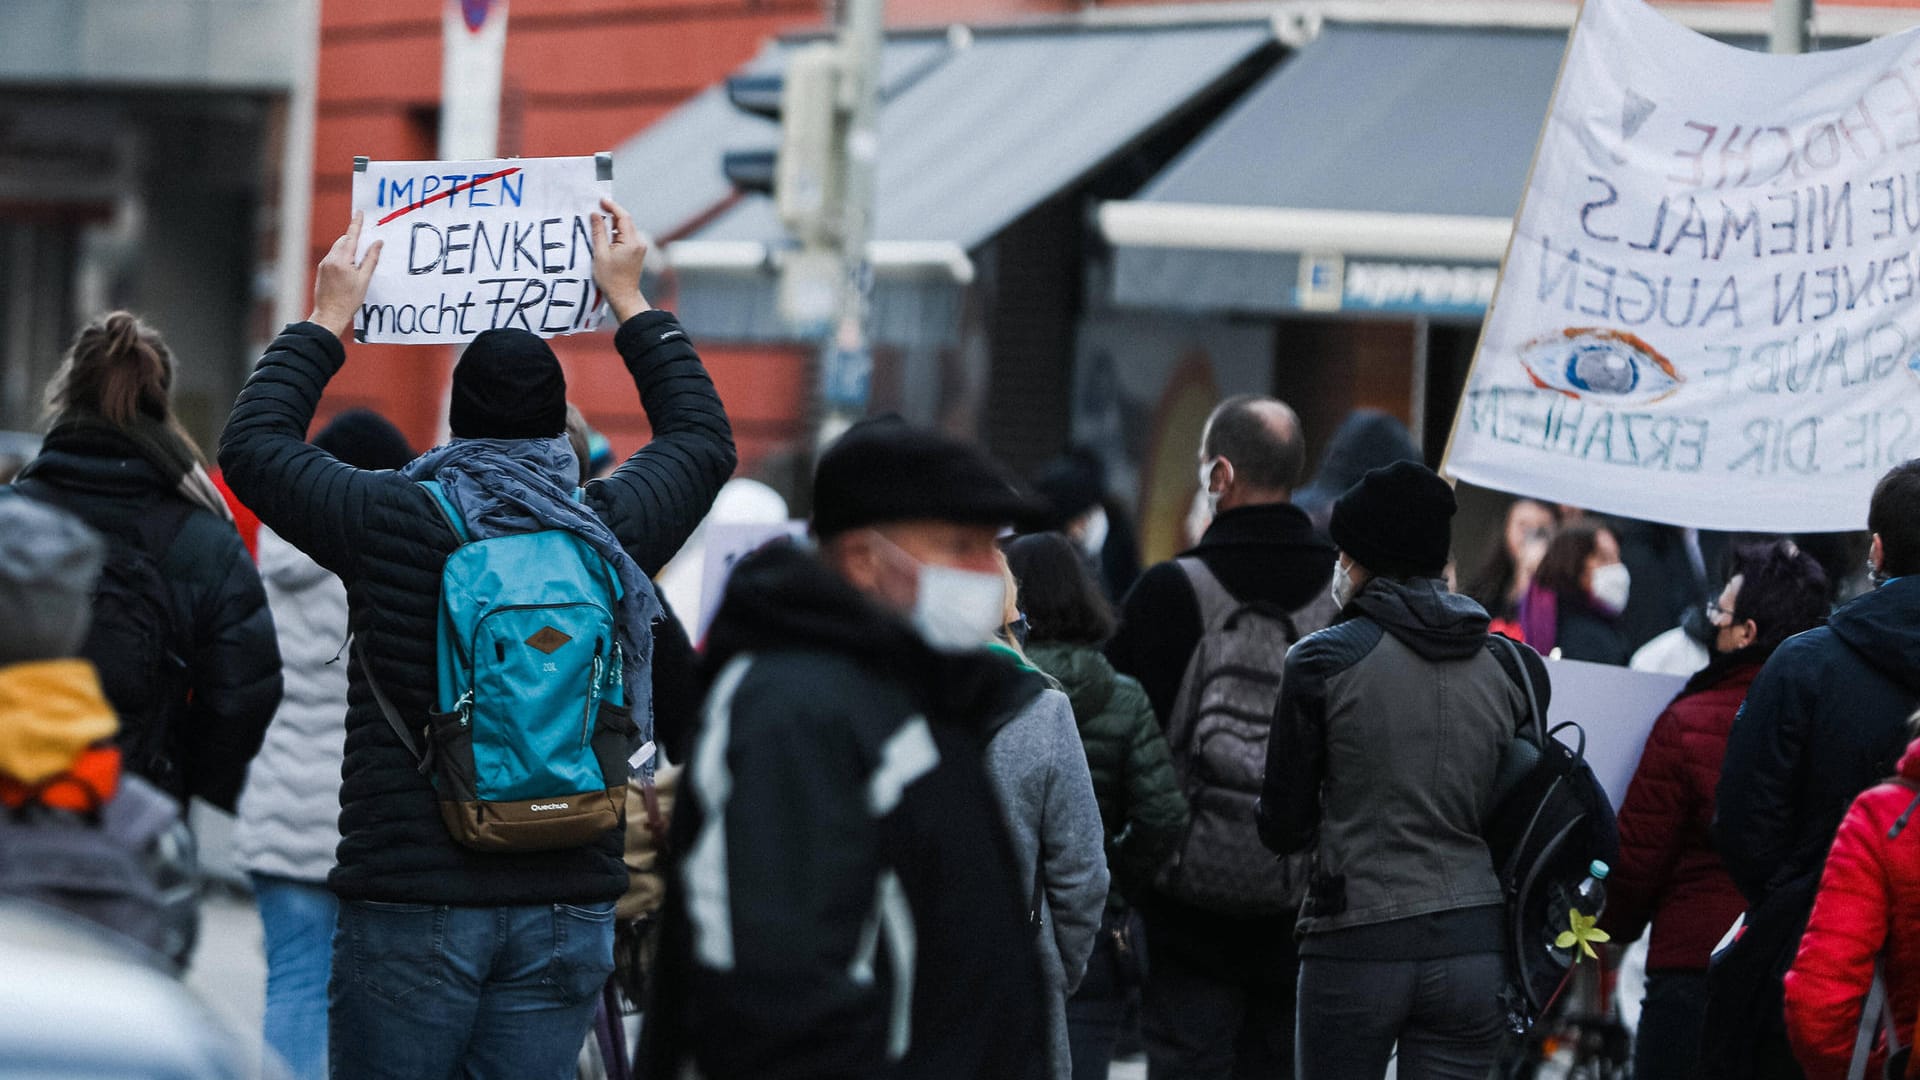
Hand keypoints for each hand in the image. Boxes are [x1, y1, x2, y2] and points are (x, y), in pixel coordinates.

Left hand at [308, 211, 381, 342]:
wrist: (329, 315)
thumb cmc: (349, 300)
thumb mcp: (364, 280)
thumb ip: (371, 259)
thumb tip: (377, 243)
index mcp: (342, 260)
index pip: (351, 237)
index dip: (356, 224)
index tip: (360, 213)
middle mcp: (330, 259)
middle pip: (343, 241)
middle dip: (353, 238)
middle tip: (365, 241)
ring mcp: (324, 264)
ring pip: (337, 248)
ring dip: (348, 248)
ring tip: (358, 260)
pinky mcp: (321, 270)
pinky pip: (332, 257)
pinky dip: (341, 256)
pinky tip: (348, 268)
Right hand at [592, 196, 650, 322]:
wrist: (623, 296)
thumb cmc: (611, 279)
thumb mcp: (600, 253)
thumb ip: (598, 232)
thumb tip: (595, 215)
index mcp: (631, 242)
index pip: (623, 217)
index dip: (612, 207)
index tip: (601, 201)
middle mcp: (639, 242)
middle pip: (625, 221)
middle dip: (612, 213)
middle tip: (597, 209)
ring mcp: (639, 247)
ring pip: (626, 228)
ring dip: (613, 223)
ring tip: (598, 222)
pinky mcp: (637, 251)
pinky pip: (627, 236)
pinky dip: (617, 232)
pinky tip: (606, 235)